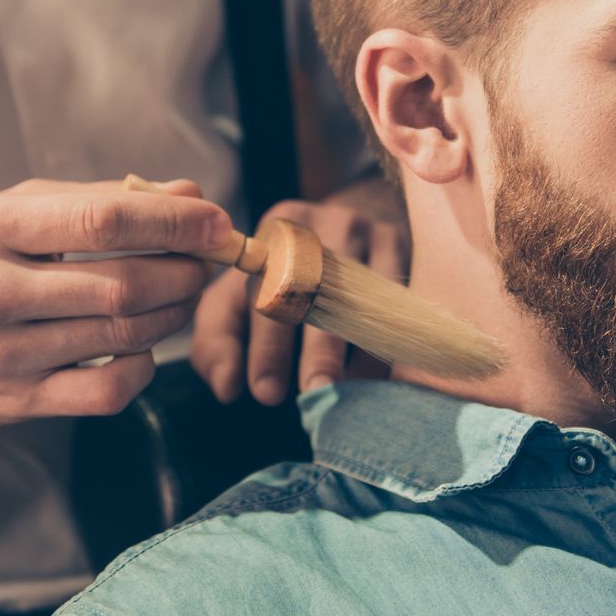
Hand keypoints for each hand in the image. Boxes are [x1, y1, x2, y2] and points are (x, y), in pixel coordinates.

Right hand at [0, 178, 229, 427]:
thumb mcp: (6, 214)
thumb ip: (96, 202)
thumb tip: (189, 195)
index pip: (102, 220)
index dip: (174, 221)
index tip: (218, 222)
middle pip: (121, 285)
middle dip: (183, 272)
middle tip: (206, 262)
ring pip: (121, 337)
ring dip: (171, 313)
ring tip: (181, 293)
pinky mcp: (12, 404)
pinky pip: (106, 392)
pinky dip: (143, 368)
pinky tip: (141, 345)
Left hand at [191, 193, 407, 404]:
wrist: (346, 223)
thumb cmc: (283, 274)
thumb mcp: (239, 297)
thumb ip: (219, 341)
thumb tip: (225, 389)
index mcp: (264, 242)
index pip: (261, 296)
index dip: (264, 349)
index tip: (266, 393)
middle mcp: (309, 229)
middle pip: (315, 292)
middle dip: (314, 350)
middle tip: (315, 392)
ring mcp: (356, 231)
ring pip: (360, 296)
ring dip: (357, 352)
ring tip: (353, 392)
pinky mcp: (393, 240)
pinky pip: (396, 296)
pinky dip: (389, 338)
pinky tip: (383, 374)